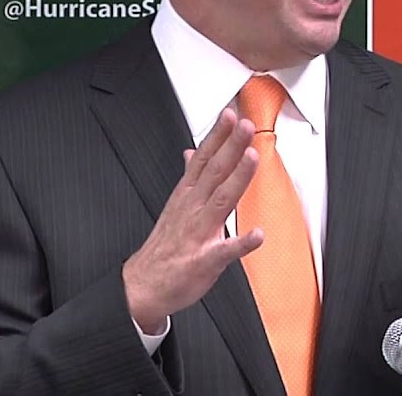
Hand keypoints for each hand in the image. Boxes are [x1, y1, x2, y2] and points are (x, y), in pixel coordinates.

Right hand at [122, 108, 263, 332]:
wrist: (144, 286)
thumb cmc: (165, 246)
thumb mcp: (175, 204)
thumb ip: (190, 177)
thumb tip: (192, 152)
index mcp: (187, 196)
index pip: (204, 159)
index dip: (218, 136)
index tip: (230, 115)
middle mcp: (193, 209)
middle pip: (214, 172)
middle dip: (231, 147)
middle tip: (245, 125)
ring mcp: (199, 234)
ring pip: (221, 201)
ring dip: (237, 178)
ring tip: (252, 159)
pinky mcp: (204, 261)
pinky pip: (224, 251)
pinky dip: (240, 243)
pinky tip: (257, 235)